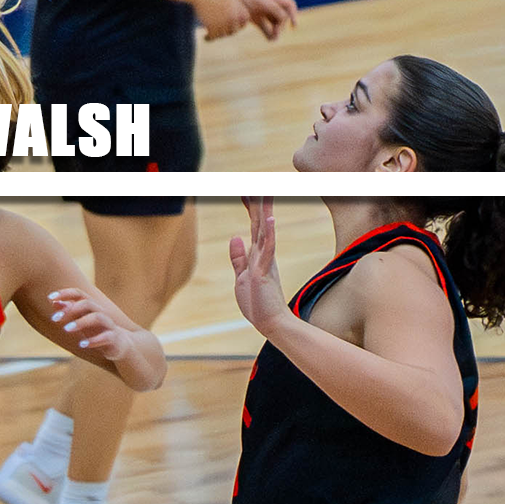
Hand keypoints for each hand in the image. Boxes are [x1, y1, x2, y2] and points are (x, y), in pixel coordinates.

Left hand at [48, 287, 132, 359]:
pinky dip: (94, 340)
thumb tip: (53, 302)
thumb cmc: (96, 329)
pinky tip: (82, 344)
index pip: (79, 293)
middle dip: (70, 309)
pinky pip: (106, 337)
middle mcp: (100, 312)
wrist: (121, 344)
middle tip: (54, 318)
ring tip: (66, 329)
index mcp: (91, 306)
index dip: (65, 293)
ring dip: (80, 322)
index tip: (50, 297)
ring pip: (97, 317)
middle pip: (88, 303)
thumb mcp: (81, 320)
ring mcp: (109, 325)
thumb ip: (68, 310)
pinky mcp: (114, 338)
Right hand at [192, 0, 251, 40]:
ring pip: (222, 35)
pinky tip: (205, 37)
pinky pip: (212, 37)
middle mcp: (234, 19)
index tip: (227, 23)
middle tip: (217, 27)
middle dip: (225, 30)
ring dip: (216, 34)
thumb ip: (236, 10)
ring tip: (210, 34)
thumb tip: (238, 24)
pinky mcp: (212, 27)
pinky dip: (209, 38)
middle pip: (232, 31)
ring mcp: (223, 24)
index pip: (242, 24)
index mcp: (242, 12)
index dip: (234, 24)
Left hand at [230, 196, 291, 338]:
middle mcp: (263, 254)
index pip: (253, 226)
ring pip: (264, 230)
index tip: (246, 189)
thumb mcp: (241, 277)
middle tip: (257, 180)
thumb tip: (234, 237)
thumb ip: (238, 258)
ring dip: (264, 211)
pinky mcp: (264, 271)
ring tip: (265, 191)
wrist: (270, 323)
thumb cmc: (257, 302)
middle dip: (258, 202)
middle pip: (260, 222)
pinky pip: (268, 249)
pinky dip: (269, 234)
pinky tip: (270, 220)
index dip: (249, 208)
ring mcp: (265, 261)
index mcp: (258, 254)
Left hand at [234, 0, 297, 39]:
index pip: (288, 4)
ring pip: (273, 23)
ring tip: (273, 39)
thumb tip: (285, 19)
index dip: (294, 14)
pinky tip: (269, 39)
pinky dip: (268, 33)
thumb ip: (275, 9)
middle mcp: (268, 3)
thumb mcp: (262, 0)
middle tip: (276, 33)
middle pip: (281, 16)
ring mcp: (261, 11)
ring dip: (276, 31)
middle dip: (281, 26)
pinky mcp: (253, 17)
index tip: (293, 26)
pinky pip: (264, 26)